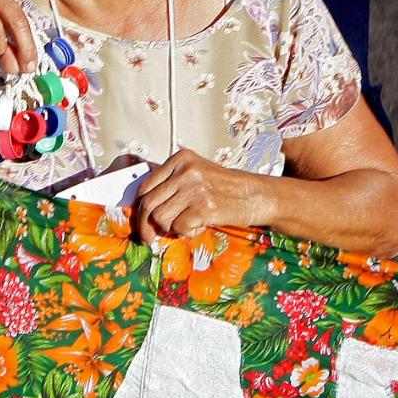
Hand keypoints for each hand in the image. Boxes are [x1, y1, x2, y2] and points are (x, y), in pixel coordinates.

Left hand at [133, 149, 267, 242]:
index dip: (139, 209)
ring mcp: (195, 188)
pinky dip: (187, 233)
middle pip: (149, 203)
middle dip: (145, 226)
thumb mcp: (197, 174)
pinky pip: (179, 227)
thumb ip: (172, 183)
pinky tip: (200, 226)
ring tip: (188, 225)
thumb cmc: (226, 188)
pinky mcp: (204, 207)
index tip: (141, 223)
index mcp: (181, 158)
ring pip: (160, 218)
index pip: (145, 186)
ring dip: (171, 228)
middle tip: (148, 238)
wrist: (257, 195)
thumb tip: (142, 207)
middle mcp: (186, 171)